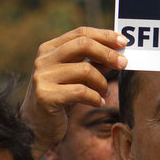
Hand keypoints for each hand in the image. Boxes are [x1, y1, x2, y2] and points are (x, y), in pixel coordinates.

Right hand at [20, 27, 127, 159]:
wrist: (35, 127)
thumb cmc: (61, 98)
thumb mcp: (77, 77)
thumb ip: (94, 62)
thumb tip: (118, 52)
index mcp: (49, 49)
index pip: (81, 33)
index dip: (105, 36)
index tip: (123, 42)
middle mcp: (43, 60)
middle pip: (83, 45)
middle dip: (108, 53)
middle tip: (124, 64)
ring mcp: (42, 77)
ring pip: (85, 70)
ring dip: (102, 82)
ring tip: (105, 92)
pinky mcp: (45, 96)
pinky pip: (81, 91)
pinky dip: (95, 97)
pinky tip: (98, 102)